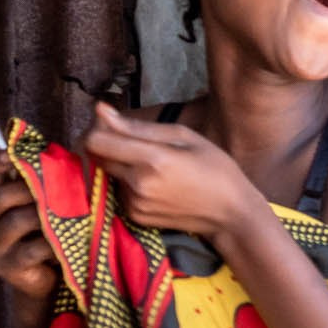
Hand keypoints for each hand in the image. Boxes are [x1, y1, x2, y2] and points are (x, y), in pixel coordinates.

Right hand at [0, 150, 56, 299]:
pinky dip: (52, 242)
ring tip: (66, 212)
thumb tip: (53, 154)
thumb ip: (34, 180)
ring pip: (17, 221)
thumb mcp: (33, 202)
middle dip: (31, 188)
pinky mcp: (8, 268)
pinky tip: (65, 239)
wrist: (44, 276)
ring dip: (45, 214)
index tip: (11, 154)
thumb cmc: (40, 230)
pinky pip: (32, 249)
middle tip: (57, 186)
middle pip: (0, 197)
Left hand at [82, 103, 255, 238]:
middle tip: (136, 142)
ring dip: (121, 165)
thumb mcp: (184, 136)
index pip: (96, 141)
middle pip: (97, 157)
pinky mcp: (136, 217)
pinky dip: (130, 184)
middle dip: (108, 145)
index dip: (98, 128)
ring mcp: (135, 204)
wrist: (230, 213)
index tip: (112, 123)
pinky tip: (156, 184)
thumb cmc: (215, 168)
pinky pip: (120, 191)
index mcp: (152, 160)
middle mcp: (138, 184)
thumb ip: (137, 127)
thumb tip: (100, 110)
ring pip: (109, 174)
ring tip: (154, 166)